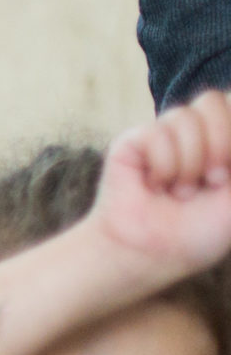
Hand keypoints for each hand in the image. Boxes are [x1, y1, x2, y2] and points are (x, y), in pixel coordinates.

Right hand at [95, 90, 230, 275]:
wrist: (153, 253)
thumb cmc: (198, 232)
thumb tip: (228, 137)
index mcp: (221, 142)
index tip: (227, 176)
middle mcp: (192, 135)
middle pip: (213, 100)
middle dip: (219, 143)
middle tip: (213, 180)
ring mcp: (161, 137)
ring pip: (184, 116)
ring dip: (189, 163)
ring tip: (180, 191)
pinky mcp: (133, 143)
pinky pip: (157, 133)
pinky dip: (164, 166)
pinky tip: (155, 186)